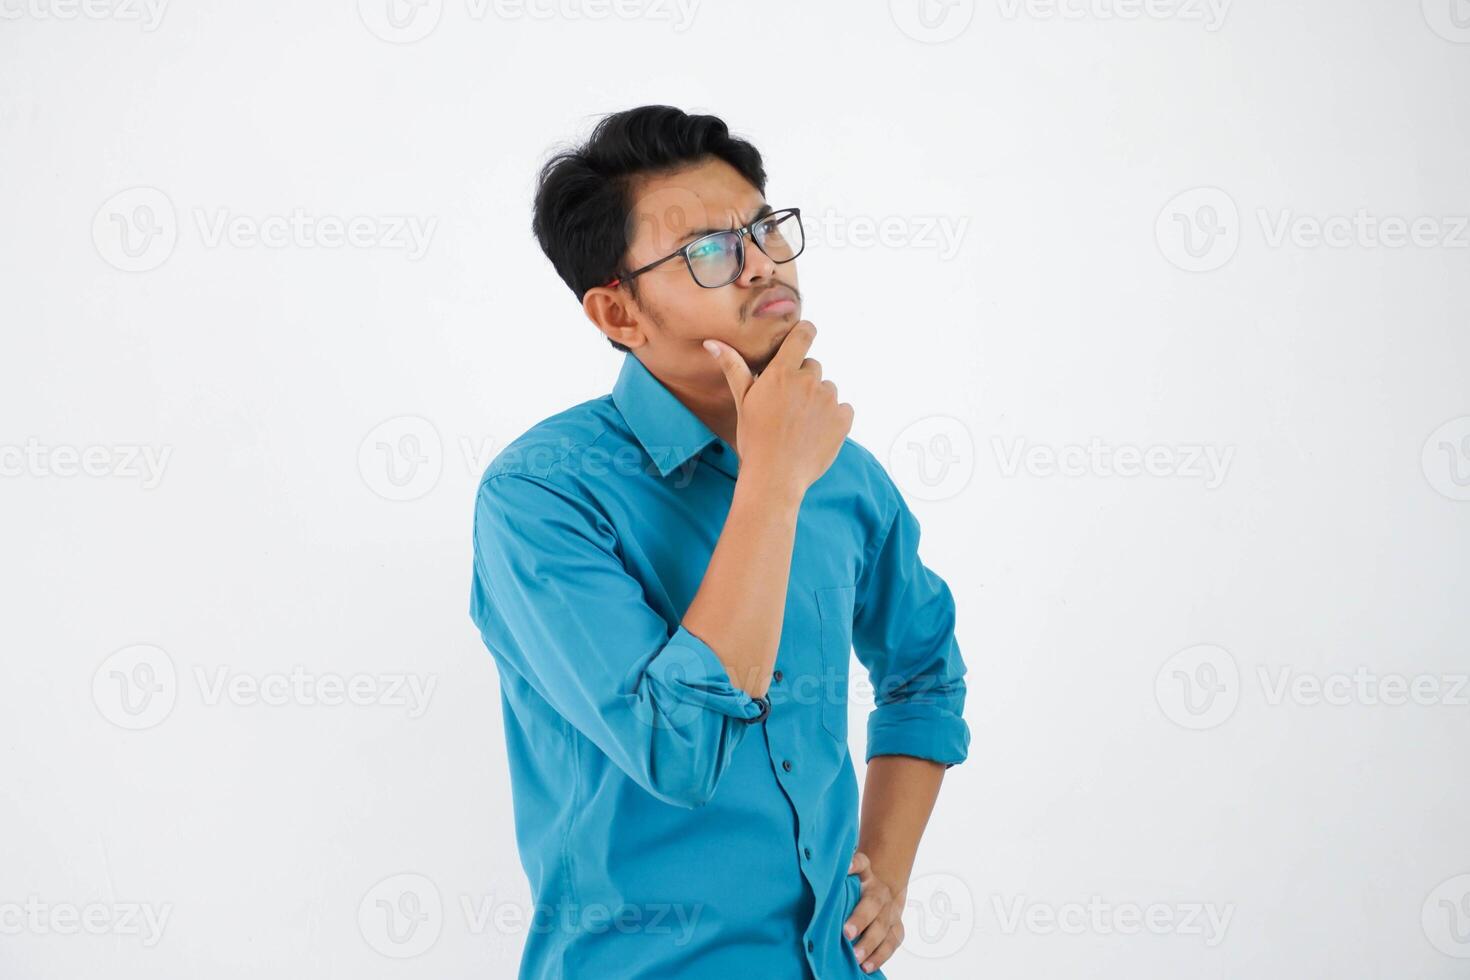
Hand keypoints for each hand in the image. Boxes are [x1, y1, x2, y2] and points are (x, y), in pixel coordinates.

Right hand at [703, 321, 853, 500]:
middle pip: (813, 366)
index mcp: (782, 373)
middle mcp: (808, 381)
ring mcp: (828, 400)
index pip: (804, 335)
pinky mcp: (843, 418)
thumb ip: (733, 367)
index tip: (804, 335)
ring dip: (818, 399)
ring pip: (827, 389)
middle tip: (788, 406)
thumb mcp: (742, 401)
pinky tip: (815, 432)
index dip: (806, 332)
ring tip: (801, 423)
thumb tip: (712, 342)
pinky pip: (843, 408)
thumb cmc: (754, 439)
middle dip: (803, 380)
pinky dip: (833, 417)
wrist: (775, 477)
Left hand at [843, 849, 905, 973]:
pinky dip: (880, 956)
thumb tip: (805, 885)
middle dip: (861, 919)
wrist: (883, 896)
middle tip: (847, 933)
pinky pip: (892, 943)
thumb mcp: (847, 882)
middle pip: (873, 903)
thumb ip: (833, 883)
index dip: (855, 864)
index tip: (846, 867)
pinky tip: (867, 966)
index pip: (862, 863)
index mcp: (866, 876)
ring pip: (884, 927)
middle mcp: (879, 892)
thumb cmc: (856, 891)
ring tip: (856, 957)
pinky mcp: (897, 928)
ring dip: (870, 944)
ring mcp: (890, 911)